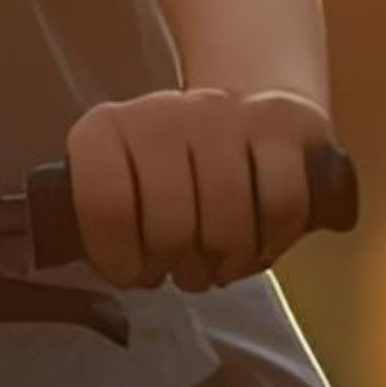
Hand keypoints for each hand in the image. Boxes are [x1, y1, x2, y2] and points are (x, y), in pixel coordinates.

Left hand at [48, 88, 334, 288]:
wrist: (242, 123)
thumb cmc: (172, 179)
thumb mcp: (123, 198)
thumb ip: (106, 228)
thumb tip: (117, 271)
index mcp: (105, 132)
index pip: (104, 204)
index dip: (119, 258)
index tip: (132, 272)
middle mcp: (162, 114)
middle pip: (170, 226)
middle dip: (178, 266)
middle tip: (181, 269)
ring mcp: (224, 114)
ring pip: (227, 219)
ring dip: (224, 262)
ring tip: (217, 265)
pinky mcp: (281, 123)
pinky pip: (281, 204)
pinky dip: (271, 240)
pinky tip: (257, 246)